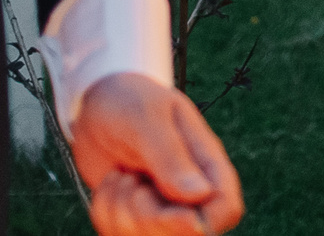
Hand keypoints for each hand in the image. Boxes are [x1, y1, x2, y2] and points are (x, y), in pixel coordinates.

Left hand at [69, 72, 244, 234]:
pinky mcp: (133, 215)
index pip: (226, 210)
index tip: (168, 210)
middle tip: (131, 181)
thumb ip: (170, 156)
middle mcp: (188, 191)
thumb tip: (199, 195)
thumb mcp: (148, 118)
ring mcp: (161, 205)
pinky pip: (118, 235)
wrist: (97, 103)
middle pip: (183, 235)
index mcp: (206, 163)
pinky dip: (105, 213)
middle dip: (147, 218)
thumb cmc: (131, 101)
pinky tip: (111, 183)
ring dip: (120, 212)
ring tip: (122, 176)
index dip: (200, 223)